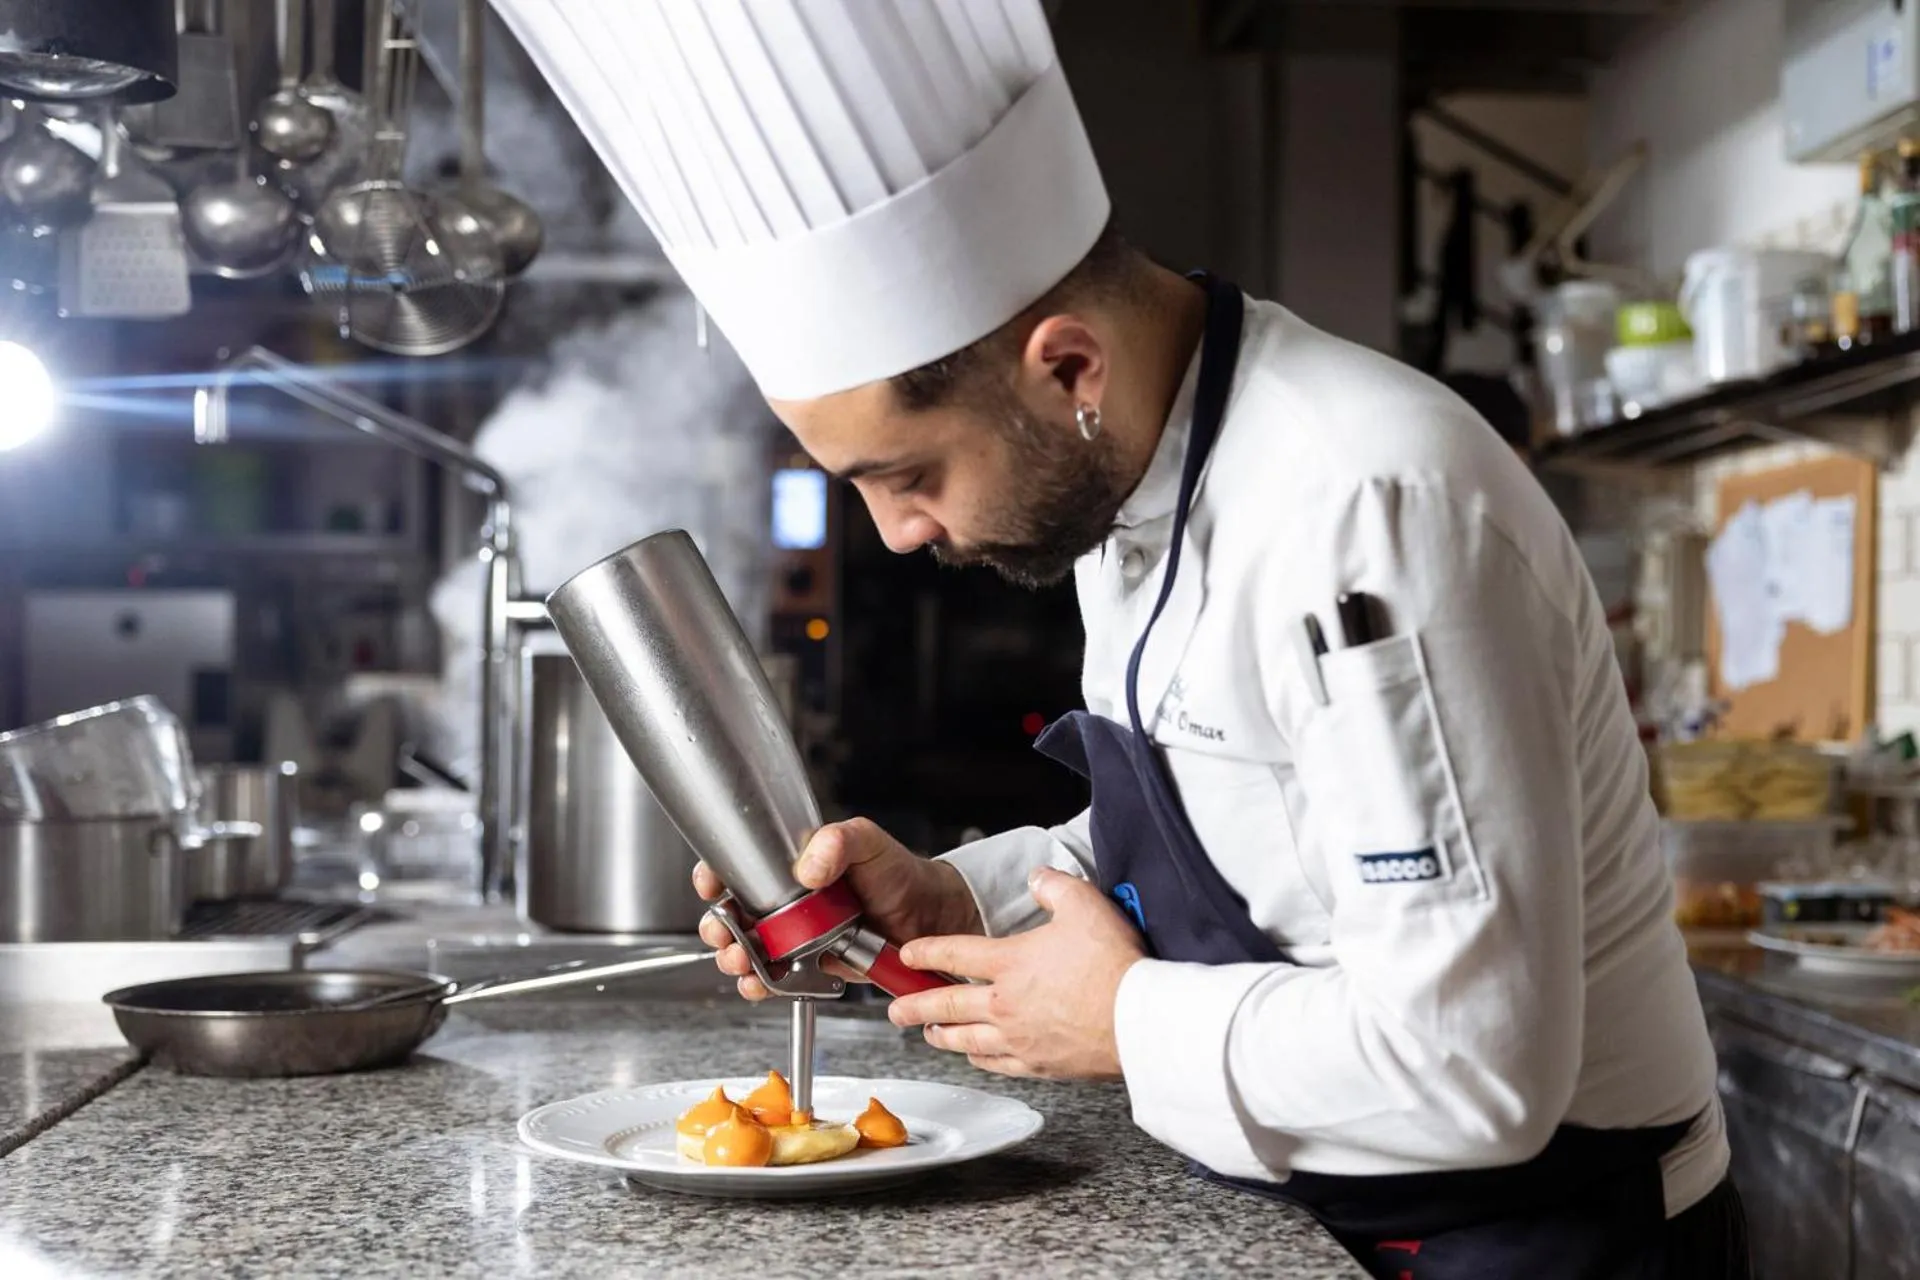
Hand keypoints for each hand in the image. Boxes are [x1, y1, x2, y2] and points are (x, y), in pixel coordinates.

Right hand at [692, 817, 983, 1000]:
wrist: (931, 918)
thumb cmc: (899, 873)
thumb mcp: (868, 842)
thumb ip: (837, 841)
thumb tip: (807, 867)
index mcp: (793, 865)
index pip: (741, 864)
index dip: (718, 874)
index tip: (712, 883)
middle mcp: (789, 901)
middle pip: (734, 912)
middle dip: (719, 926)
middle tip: (724, 933)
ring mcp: (797, 935)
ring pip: (749, 949)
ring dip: (736, 958)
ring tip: (741, 960)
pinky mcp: (811, 966)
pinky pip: (776, 978)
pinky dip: (762, 985)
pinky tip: (760, 984)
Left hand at [887, 868, 1145, 1080]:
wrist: (1140, 1018)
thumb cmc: (1114, 964)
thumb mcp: (1084, 904)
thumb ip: (1054, 887)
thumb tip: (1037, 879)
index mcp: (1010, 963)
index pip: (954, 954)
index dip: (925, 952)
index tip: (906, 953)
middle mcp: (1006, 1004)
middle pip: (947, 1005)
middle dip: (914, 1005)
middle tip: (894, 1009)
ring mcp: (1020, 1038)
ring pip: (965, 1040)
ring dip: (941, 1036)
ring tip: (927, 1034)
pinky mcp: (1040, 1064)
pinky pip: (996, 1064)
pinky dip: (978, 1059)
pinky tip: (974, 1057)